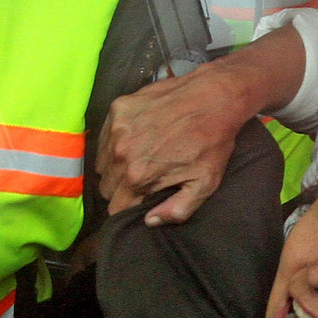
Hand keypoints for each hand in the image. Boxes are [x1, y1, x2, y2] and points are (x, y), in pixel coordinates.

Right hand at [97, 65, 256, 224]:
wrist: (215, 96)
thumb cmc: (212, 142)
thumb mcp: (204, 183)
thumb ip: (176, 210)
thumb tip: (150, 221)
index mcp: (138, 175)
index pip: (116, 207)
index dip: (128, 207)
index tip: (140, 200)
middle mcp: (120, 153)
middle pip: (106, 186)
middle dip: (122, 188)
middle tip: (143, 179)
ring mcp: (117, 128)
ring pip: (103, 162)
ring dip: (116, 165)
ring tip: (139, 158)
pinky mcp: (118, 108)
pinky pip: (105, 137)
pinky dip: (115, 142)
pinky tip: (136, 138)